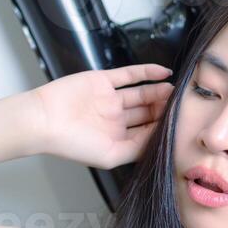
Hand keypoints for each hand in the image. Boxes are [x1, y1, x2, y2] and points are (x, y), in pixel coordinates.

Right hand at [34, 63, 174, 168]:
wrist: (44, 120)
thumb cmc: (73, 144)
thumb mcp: (111, 155)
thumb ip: (138, 148)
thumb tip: (162, 141)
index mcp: (117, 139)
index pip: (147, 133)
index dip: (163, 128)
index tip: (181, 125)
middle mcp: (115, 120)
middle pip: (147, 113)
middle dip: (164, 110)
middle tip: (183, 106)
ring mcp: (110, 99)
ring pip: (141, 94)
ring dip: (159, 92)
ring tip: (176, 91)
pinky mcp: (103, 81)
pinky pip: (129, 75)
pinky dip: (147, 72)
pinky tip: (164, 73)